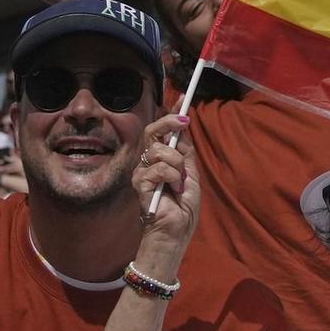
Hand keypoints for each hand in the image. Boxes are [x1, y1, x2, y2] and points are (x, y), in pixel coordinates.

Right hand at [133, 115, 201, 272]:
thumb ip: (185, 153)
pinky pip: (157, 169)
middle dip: (169, 123)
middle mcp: (148, 163)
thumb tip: (183, 126)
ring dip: (177, 165)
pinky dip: (172, 178)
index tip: (184, 98)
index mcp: (161, 159)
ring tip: (180, 183)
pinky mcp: (139, 185)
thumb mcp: (190, 174)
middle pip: (152, 131)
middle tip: (184, 122)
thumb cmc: (182, 207)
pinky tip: (174, 191)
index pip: (162, 130)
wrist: (176, 232)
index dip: (171, 113)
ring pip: (159, 150)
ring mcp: (141, 173)